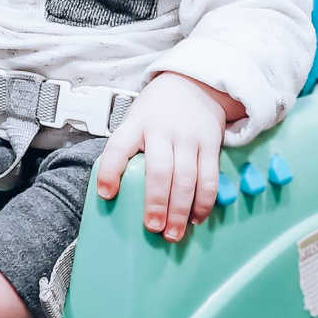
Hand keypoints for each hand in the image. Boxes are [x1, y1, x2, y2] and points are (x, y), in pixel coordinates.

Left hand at [96, 71, 231, 242]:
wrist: (194, 83)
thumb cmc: (158, 110)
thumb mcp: (136, 119)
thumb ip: (128, 149)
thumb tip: (112, 191)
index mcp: (137, 124)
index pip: (118, 146)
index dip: (110, 171)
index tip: (106, 194)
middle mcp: (163, 130)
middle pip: (159, 170)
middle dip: (156, 203)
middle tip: (152, 228)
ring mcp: (189, 137)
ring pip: (186, 178)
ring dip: (180, 210)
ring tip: (173, 233)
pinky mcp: (211, 143)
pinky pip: (209, 177)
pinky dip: (204, 201)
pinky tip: (196, 217)